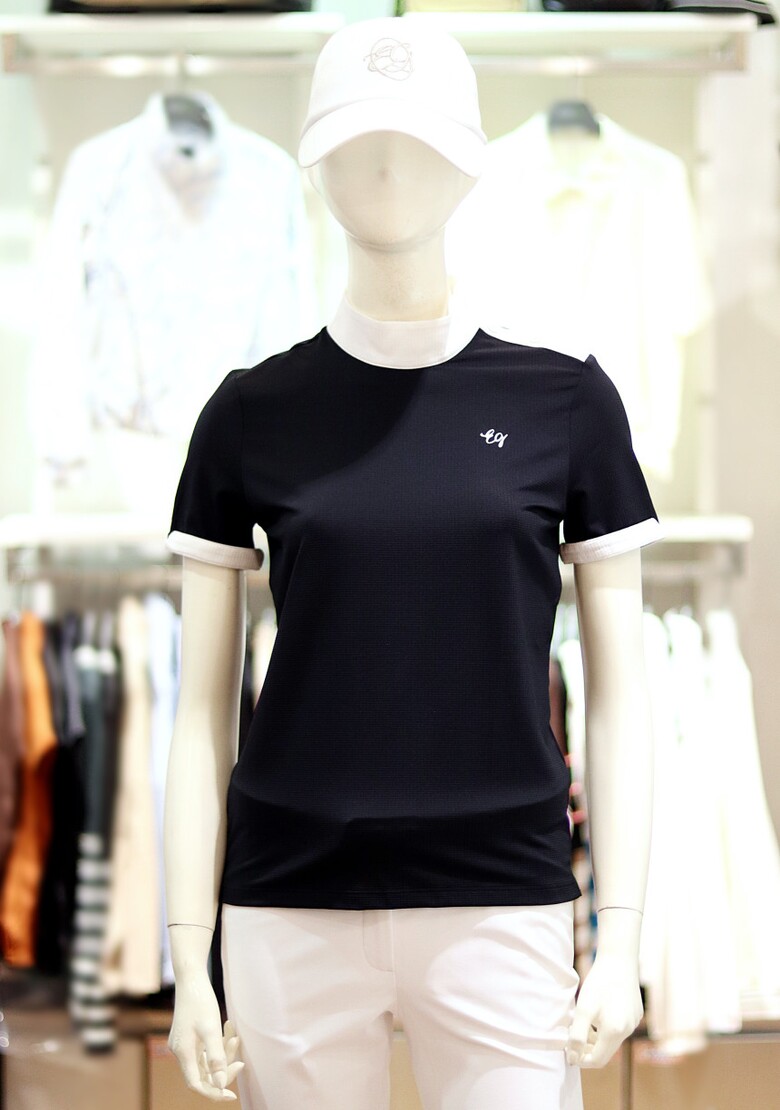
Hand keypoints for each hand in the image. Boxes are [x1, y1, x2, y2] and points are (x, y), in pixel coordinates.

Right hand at [168, 968, 245, 1099]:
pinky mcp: (189, 1036)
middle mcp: (180, 1051)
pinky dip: (218, 1043)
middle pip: (203, 1073)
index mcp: (183, 1053)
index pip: (197, 1084)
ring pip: (206, 1060)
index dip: (213, 1092)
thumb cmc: (200, 1001)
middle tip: (241, 1062)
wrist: (191, 977)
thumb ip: (216, 1058)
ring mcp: (184, 1043)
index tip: (231, 1096)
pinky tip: (228, 1028)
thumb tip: (220, 1085)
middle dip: (223, 1069)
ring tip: (235, 1036)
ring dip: (223, 1053)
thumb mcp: (211, 1029)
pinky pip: (206, 1048)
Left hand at [565, 951, 642, 1068]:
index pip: (598, 1060)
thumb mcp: (584, 1009)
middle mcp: (628, 1030)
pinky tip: (596, 1013)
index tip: (568, 1051)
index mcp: (615, 1032)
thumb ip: (577, 1035)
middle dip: (588, 1049)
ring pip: (612, 1040)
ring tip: (582, 1023)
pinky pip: (619, 1029)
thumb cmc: (599, 983)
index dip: (581, 1059)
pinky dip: (605, 1029)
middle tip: (572, 1037)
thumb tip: (572, 1058)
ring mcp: (633, 1022)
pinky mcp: (635, 1014)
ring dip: (596, 1038)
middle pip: (606, 1052)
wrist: (619, 959)